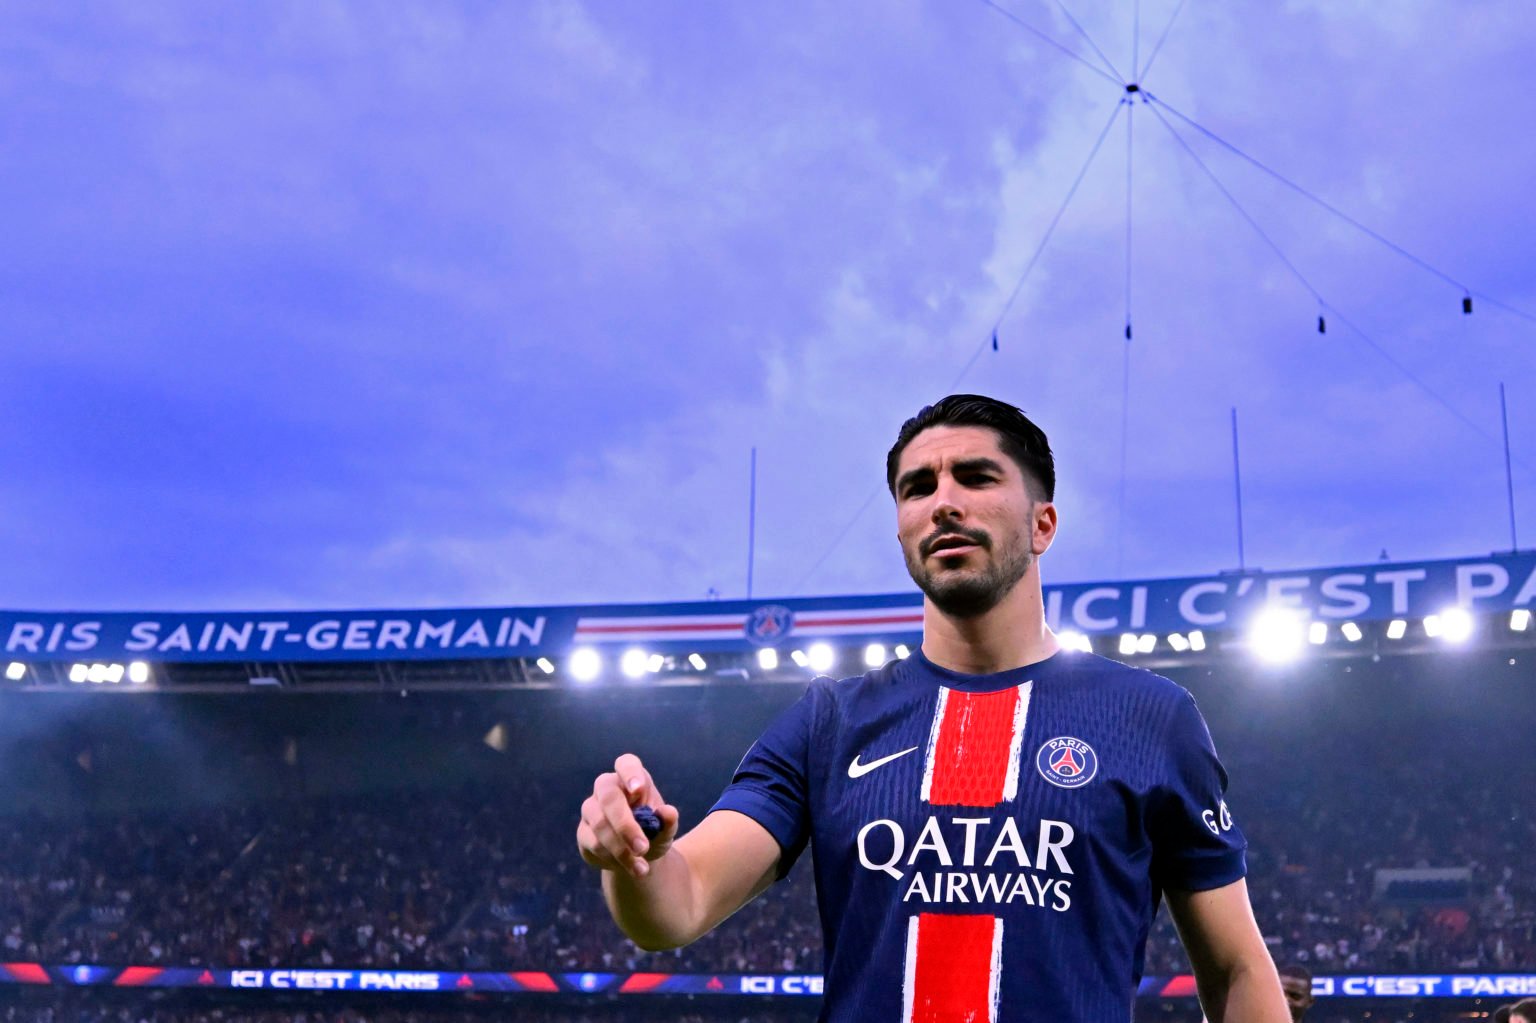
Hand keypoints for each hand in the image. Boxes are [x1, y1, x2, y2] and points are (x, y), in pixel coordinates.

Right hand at [577, 753, 680, 878]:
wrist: (639, 855)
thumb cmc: (654, 832)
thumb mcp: (666, 830)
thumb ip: (668, 822)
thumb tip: (668, 813)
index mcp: (631, 779)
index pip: (626, 764)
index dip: (630, 773)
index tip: (638, 789)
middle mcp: (607, 789)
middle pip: (608, 796)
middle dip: (625, 825)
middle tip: (643, 848)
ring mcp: (591, 809)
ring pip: (599, 824)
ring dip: (620, 848)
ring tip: (641, 868)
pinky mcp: (583, 833)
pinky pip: (593, 843)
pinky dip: (612, 858)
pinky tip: (628, 867)